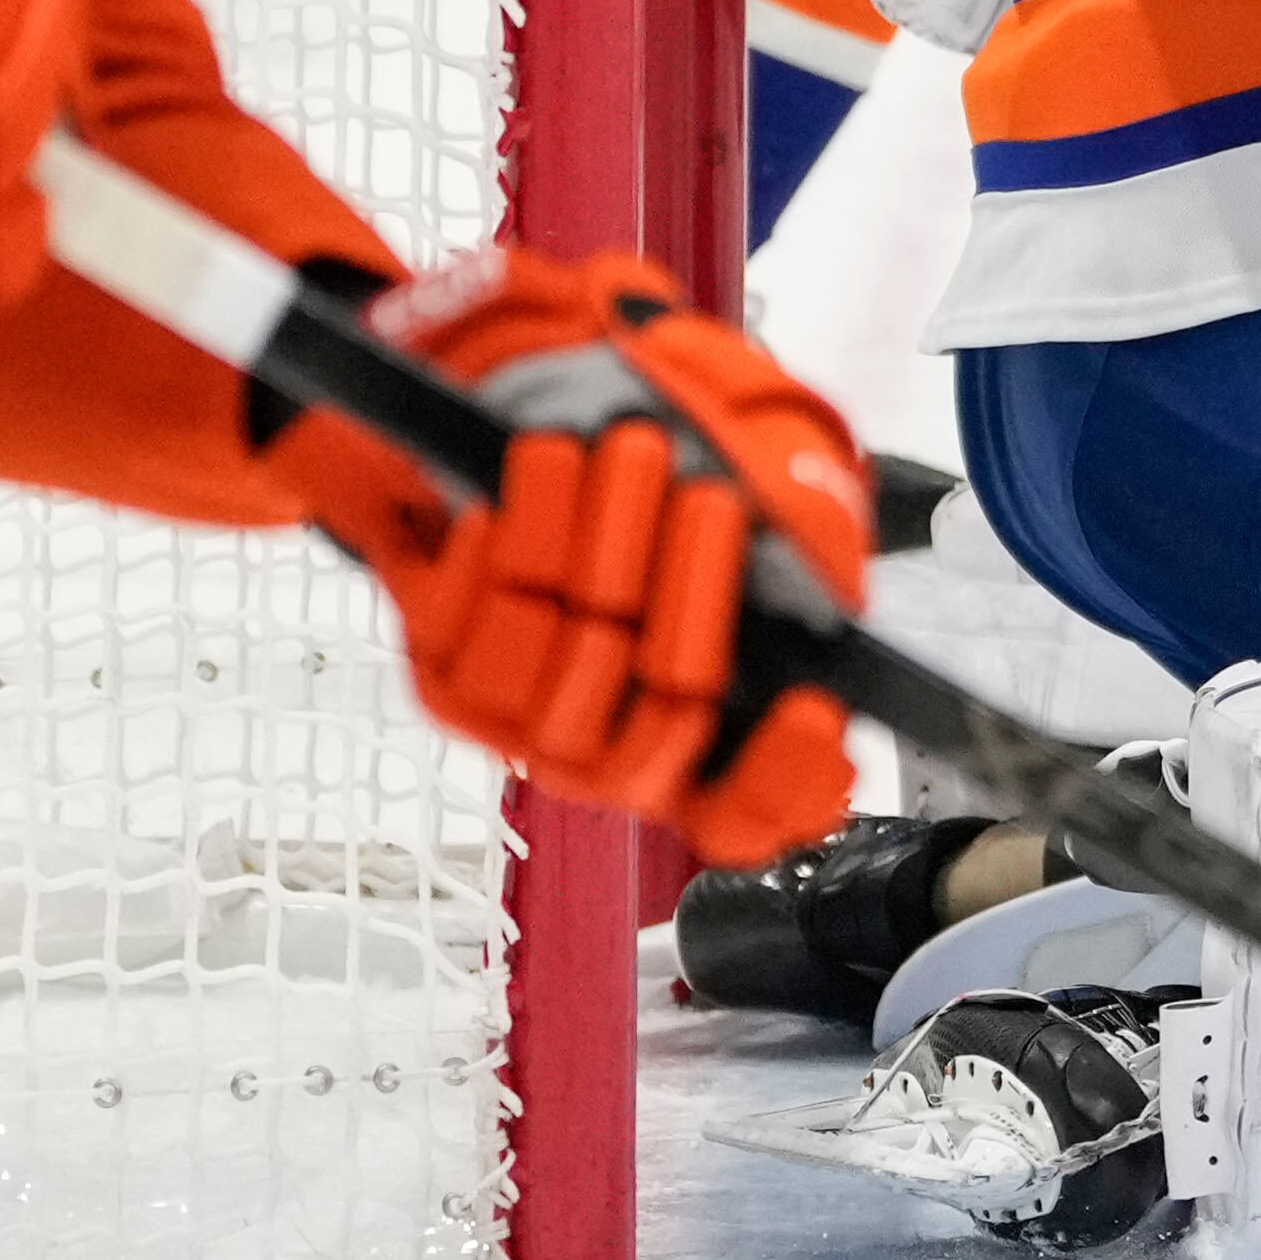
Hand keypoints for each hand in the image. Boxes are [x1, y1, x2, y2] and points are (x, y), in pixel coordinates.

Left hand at [275, 245, 872, 854]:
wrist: (539, 444)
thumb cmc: (676, 478)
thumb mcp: (773, 505)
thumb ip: (803, 563)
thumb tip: (812, 607)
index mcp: (709, 744)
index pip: (749, 816)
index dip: (786, 779)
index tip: (810, 706)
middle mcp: (619, 756)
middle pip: (664, 726)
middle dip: (692, 596)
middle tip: (713, 499)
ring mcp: (529, 729)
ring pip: (567, 660)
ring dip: (602, 538)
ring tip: (630, 449)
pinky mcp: (448, 681)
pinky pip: (477, 616)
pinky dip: (517, 530)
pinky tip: (541, 473)